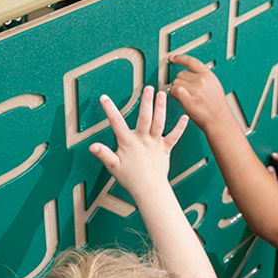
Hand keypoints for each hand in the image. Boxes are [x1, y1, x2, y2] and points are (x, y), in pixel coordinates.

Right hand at [89, 86, 188, 200]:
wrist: (149, 190)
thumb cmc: (131, 179)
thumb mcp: (113, 166)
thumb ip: (103, 154)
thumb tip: (92, 146)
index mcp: (128, 143)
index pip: (117, 123)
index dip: (110, 110)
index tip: (105, 98)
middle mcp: (143, 140)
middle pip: (145, 118)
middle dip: (146, 102)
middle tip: (148, 88)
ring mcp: (155, 144)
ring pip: (159, 123)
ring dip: (161, 108)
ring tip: (162, 94)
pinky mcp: (165, 149)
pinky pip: (174, 137)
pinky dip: (180, 128)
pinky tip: (185, 117)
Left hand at [168, 54, 233, 132]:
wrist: (219, 120)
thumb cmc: (217, 106)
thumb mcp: (214, 85)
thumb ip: (203, 77)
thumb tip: (190, 74)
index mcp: (208, 75)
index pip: (191, 61)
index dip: (180, 58)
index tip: (173, 58)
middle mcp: (202, 81)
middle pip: (180, 73)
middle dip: (180, 81)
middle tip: (184, 89)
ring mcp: (195, 90)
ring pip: (176, 82)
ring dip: (176, 88)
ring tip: (183, 95)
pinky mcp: (188, 100)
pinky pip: (175, 91)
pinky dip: (174, 94)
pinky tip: (178, 97)